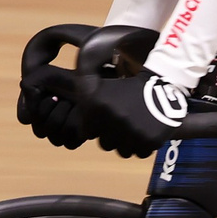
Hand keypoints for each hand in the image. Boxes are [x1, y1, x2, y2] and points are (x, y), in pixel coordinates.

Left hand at [15, 23, 156, 152]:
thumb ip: (79, 70)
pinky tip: (144, 125)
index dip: (94, 120)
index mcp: (96, 104)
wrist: (167, 77)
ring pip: (118, 147)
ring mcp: (131, 133)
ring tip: (133, 119)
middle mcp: (111, 120)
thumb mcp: (98, 66)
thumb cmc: (128, 71)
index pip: (86, 127)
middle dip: (108, 131)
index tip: (105, 110)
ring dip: (123, 138)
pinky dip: (139, 142)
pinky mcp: (148, 142)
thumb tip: (49, 75)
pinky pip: (136, 151)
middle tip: (121, 114)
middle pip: (102, 140)